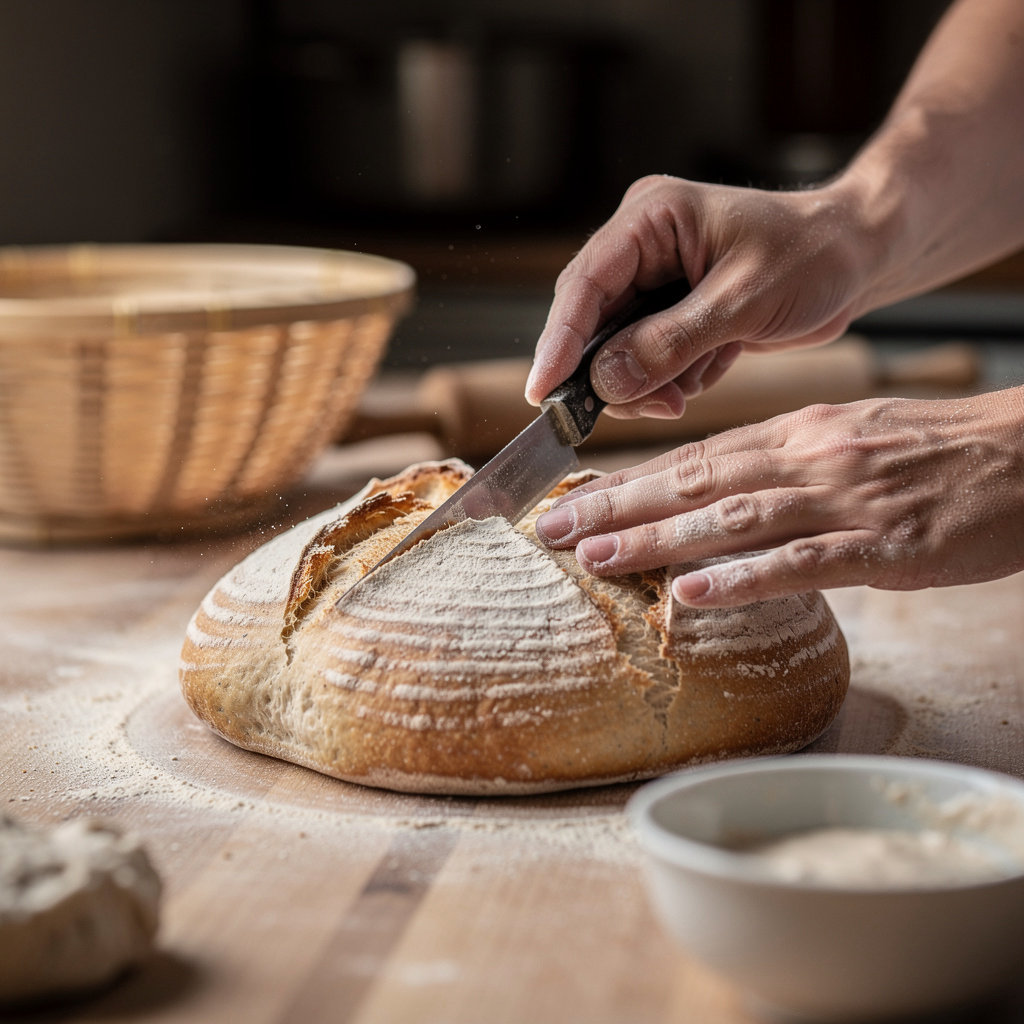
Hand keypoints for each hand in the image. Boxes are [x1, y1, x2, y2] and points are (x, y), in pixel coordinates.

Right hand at [524, 174, 878, 417]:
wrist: (857, 258)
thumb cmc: (813, 255)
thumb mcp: (743, 301)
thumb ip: (670, 342)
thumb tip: (604, 382)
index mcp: (652, 217)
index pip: (585, 283)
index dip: (559, 340)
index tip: (542, 391)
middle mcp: (642, 245)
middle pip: (591, 321)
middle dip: (615, 371)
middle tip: (654, 404)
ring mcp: (653, 280)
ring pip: (616, 349)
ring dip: (650, 381)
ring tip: (693, 386)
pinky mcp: (669, 311)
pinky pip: (647, 359)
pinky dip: (673, 378)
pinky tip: (711, 366)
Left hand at [534, 389, 1023, 605]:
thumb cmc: (936, 452)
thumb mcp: (846, 440)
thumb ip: (779, 462)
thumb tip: (716, 489)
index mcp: (795, 435)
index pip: (692, 458)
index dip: (627, 479)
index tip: (572, 498)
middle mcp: (806, 460)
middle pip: (694, 483)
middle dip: (617, 507)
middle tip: (550, 529)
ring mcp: (843, 502)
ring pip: (732, 519)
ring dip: (658, 539)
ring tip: (595, 557)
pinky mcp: (885, 546)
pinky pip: (802, 562)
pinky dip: (743, 578)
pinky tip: (692, 594)